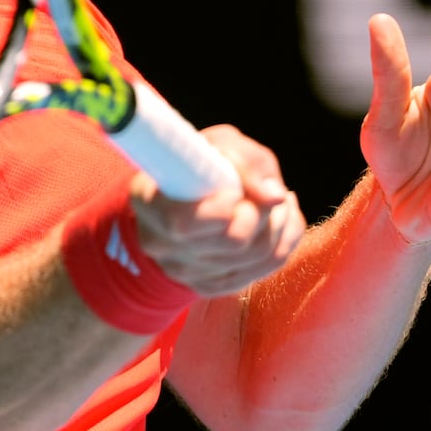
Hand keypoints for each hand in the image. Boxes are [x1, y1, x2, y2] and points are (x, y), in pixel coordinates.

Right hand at [129, 125, 305, 296]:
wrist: (194, 194)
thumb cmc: (207, 163)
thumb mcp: (223, 145)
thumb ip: (247, 164)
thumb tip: (275, 197)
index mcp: (147, 200)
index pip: (183, 223)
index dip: (221, 209)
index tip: (234, 190)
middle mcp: (157, 242)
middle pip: (231, 243)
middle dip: (260, 212)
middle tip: (265, 190)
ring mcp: (181, 271)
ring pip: (253, 258)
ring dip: (278, 224)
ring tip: (276, 200)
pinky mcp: (207, 286)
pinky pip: (263, 270)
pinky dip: (283, 241)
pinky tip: (278, 219)